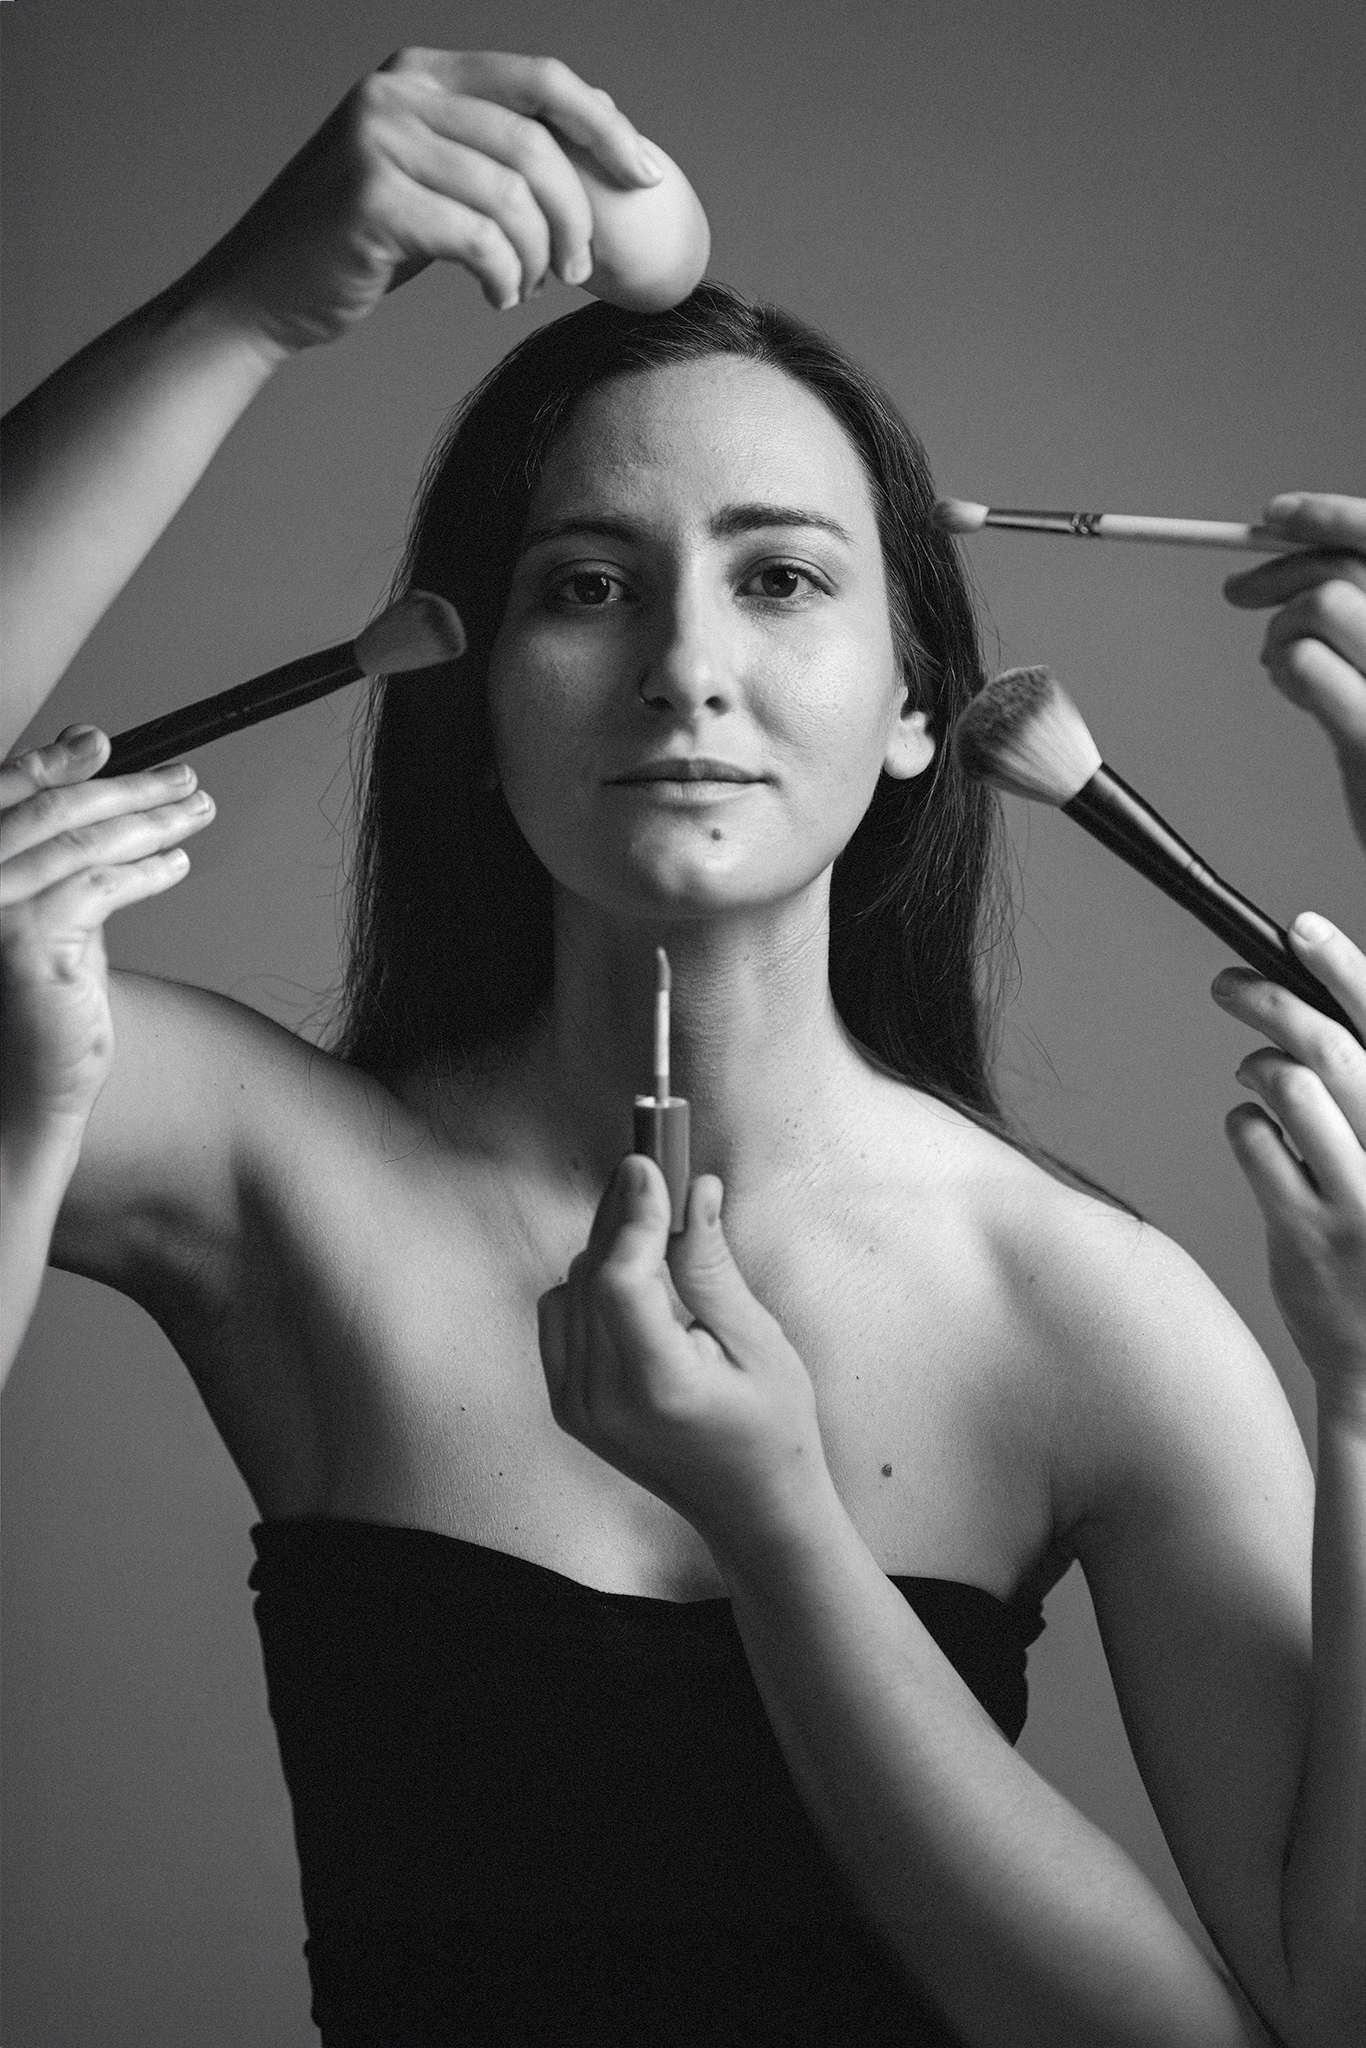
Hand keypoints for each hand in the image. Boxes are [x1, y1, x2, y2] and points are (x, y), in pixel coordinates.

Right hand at [0, 729, 213, 1136]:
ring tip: (197, 813)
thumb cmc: (35, 996)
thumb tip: (85, 752)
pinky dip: (147, 870)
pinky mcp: (28, 942)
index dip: (55, 761)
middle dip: (126, 788)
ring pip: (80, 842)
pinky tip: (178, 865)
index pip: (5, 792)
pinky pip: (99, 886)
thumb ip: (60, 842)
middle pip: (50, 809)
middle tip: (184, 779)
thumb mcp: (46, 904)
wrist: (23, 1086)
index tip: (103, 742)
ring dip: (151, 823)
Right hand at [194, 48, 665, 348]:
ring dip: (539, 255)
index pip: (539, 79)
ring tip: (529, 287)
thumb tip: (594, 148)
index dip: (604, 125)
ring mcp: (380, 141)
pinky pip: (479, 240)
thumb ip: (488, 154)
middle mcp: (397, 92)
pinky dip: (503, 277)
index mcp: (419, 71)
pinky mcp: (373, 201)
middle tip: (582, 267)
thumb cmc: (354, 245)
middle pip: (533, 142)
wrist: (259, 293)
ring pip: (511, 195)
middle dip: (576, 211)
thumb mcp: (425, 179)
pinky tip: (496, 297)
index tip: (644, 177)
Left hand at [538, 1157, 832, 1557]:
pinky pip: (561, 1317)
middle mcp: (601, 1400)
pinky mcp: (567, 1405)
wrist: (752, 1506)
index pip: (619, 1279)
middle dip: (624, 1215)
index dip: (634, 1214)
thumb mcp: (759, 1341)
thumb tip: (694, 1189)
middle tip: (657, 1171)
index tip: (652, 1165)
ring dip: (610, 1250)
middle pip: (589, 1274)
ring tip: (662, 1238)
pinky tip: (637, 1287)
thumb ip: (712, 1266)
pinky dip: (590, 1287)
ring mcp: (576, 1405)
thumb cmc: (771, 1429)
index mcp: (656, 1388)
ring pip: (571, 1288)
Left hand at [1213, 914, 1365, 1401]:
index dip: (1344, 967)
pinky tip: (1253, 1132)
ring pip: (1289, 1090)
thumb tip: (1312, 1006)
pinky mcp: (1308, 1233)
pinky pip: (1254, 1142)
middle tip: (1227, 985)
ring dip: (1256, 1067)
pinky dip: (1242, 1122)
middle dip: (1270, 1002)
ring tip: (1252, 1075)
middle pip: (1332, 1051)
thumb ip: (1365, 1089)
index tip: (1300, 927)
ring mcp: (1360, 1197)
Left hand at [1224, 493, 1365, 850]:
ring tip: (1277, 660)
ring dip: (1279, 626)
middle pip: (1348, 566)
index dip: (1329, 514)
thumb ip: (1359, 620)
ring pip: (1325, 604)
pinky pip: (1306, 661)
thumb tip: (1292, 567)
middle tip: (1238, 592)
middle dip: (1280, 569)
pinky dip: (1283, 666)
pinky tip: (1290, 685)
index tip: (1273, 515)